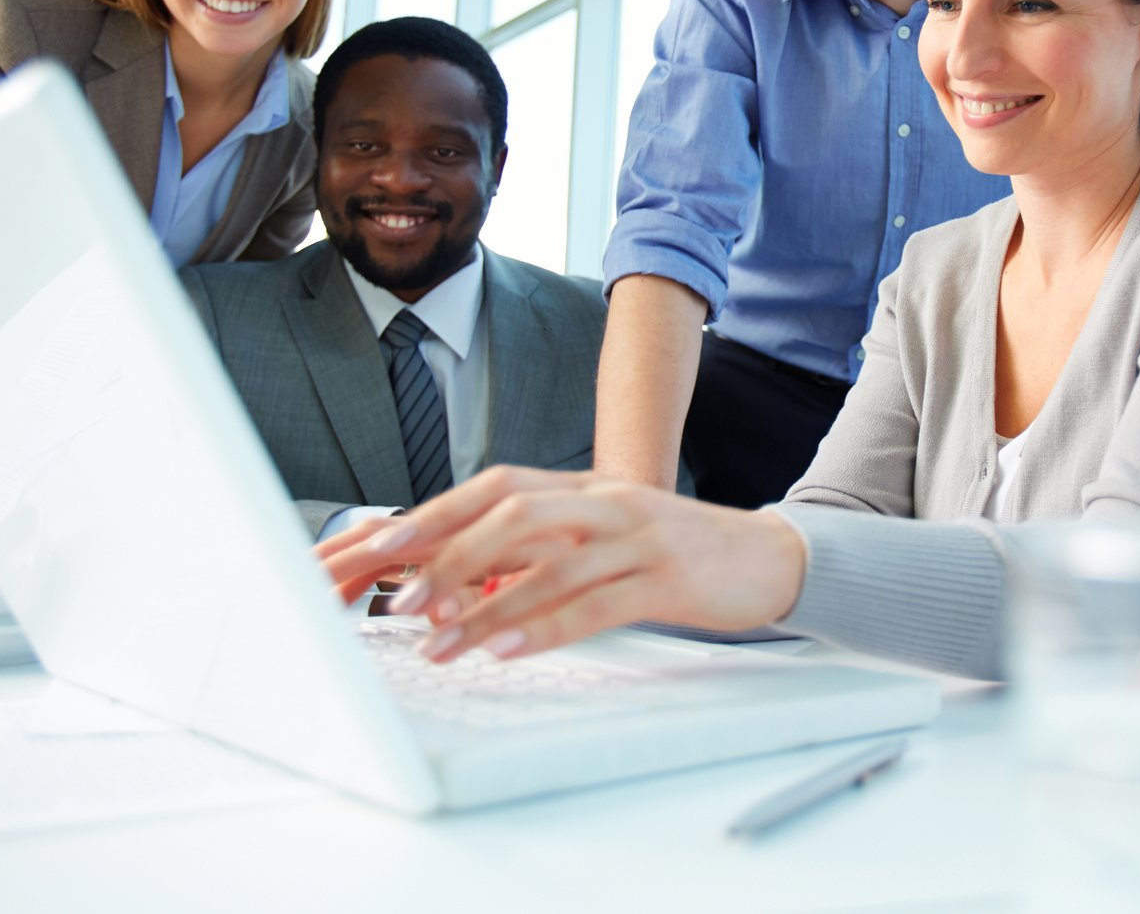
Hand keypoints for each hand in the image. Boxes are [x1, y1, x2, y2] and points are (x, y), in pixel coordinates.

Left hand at [318, 467, 807, 662]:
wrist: (765, 557)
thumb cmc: (672, 554)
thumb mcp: (602, 538)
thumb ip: (541, 550)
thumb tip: (458, 580)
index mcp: (581, 489)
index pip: (491, 488)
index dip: (430, 514)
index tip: (374, 547)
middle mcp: (602, 502)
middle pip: (510, 509)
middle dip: (445, 550)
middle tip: (396, 594)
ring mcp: (635, 538)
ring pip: (546, 562)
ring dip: (484, 605)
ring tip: (437, 642)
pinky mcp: (665, 579)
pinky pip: (594, 603)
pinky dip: (543, 628)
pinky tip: (505, 650)